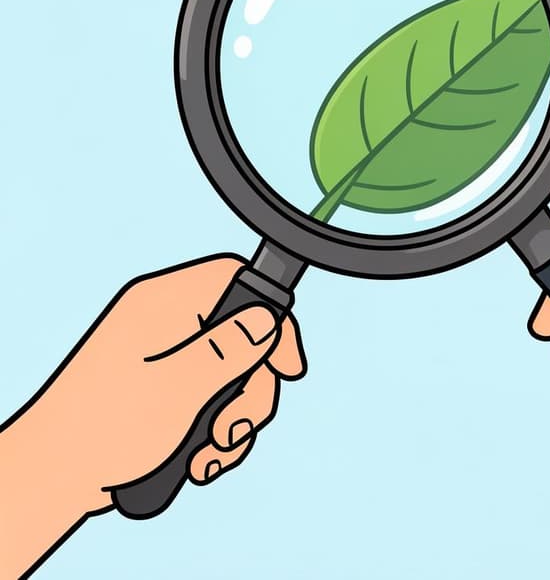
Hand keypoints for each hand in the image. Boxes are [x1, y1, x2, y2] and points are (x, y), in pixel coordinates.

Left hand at [0, 255, 305, 577]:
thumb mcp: (181, 387)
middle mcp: (169, 322)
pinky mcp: (167, 387)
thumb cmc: (104, 429)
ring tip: (210, 455)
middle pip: (245, 337)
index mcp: (166, 302)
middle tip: (234, 429)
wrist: (54, 478)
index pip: (238, 280)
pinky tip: (200, 461)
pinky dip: (215, 431)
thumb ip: (230, 350)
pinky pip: (213, 398)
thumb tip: (269, 321)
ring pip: (234, 375)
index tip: (287, 367)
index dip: (272, 319)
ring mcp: (168, 356)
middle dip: (251, 391)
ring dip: (234, 421)